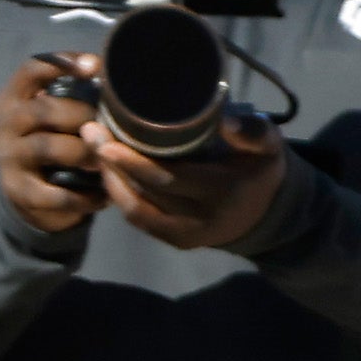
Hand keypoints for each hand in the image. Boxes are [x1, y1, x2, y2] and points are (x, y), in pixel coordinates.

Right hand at [0, 55, 112, 234]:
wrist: (27, 195)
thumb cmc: (54, 143)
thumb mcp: (56, 117)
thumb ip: (77, 98)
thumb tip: (119, 81)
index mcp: (14, 99)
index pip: (33, 69)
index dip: (63, 63)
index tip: (94, 66)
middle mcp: (5, 124)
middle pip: (45, 109)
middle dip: (84, 116)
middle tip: (109, 128)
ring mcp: (8, 157)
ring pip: (50, 147)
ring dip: (85, 153)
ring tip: (107, 162)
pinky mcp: (18, 191)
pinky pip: (57, 192)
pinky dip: (85, 195)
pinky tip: (103, 195)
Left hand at [94, 103, 290, 251]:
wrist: (269, 213)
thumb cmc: (261, 169)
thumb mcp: (268, 145)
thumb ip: (252, 130)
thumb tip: (223, 119)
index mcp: (223, 191)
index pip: (168, 178)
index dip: (132, 161)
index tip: (106, 136)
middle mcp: (202, 218)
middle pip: (145, 193)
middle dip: (112, 164)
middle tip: (91, 134)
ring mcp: (188, 234)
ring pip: (137, 210)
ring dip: (111, 182)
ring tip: (96, 153)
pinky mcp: (179, 241)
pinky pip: (142, 221)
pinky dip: (122, 198)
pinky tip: (111, 176)